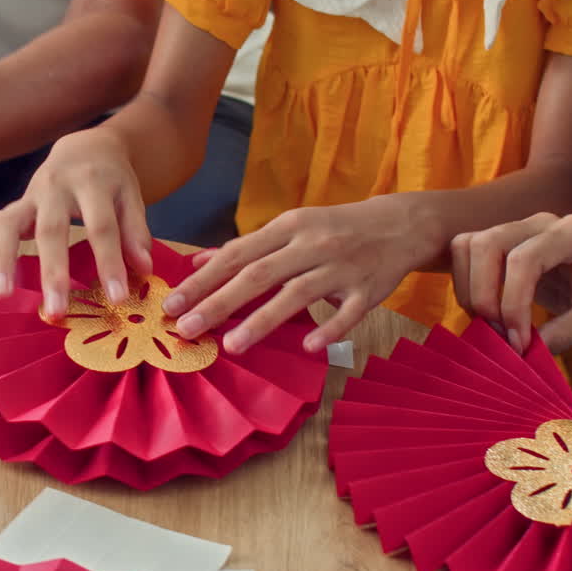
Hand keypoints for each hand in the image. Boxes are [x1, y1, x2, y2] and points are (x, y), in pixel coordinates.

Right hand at [0, 128, 151, 314]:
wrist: (86, 147)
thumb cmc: (111, 180)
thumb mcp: (131, 197)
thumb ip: (136, 231)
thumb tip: (143, 270)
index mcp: (91, 183)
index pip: (101, 227)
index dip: (109, 262)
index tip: (117, 298)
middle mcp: (55, 187)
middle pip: (50, 229)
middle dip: (52, 271)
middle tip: (55, 311)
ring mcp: (28, 196)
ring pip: (8, 224)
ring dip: (3, 259)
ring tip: (2, 295)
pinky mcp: (13, 205)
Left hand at [163, 195, 436, 354]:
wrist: (399, 224)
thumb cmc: (333, 229)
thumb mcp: (289, 228)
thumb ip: (245, 247)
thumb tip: (196, 262)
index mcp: (287, 228)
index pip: (237, 255)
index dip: (203, 280)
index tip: (172, 303)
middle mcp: (311, 245)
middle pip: (259, 275)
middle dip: (219, 303)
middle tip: (186, 328)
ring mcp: (341, 268)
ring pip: (297, 294)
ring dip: (262, 321)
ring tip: (230, 346)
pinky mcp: (368, 290)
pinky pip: (348, 313)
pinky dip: (329, 329)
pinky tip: (307, 346)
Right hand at [450, 213, 571, 354]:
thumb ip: (565, 333)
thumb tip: (522, 353)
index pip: (524, 260)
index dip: (513, 304)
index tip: (519, 341)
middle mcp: (540, 222)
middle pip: (486, 245)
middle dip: (482, 295)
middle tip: (498, 332)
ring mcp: (517, 228)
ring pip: (467, 245)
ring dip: (469, 289)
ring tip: (489, 323)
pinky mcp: (502, 242)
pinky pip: (465, 253)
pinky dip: (465, 285)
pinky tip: (486, 312)